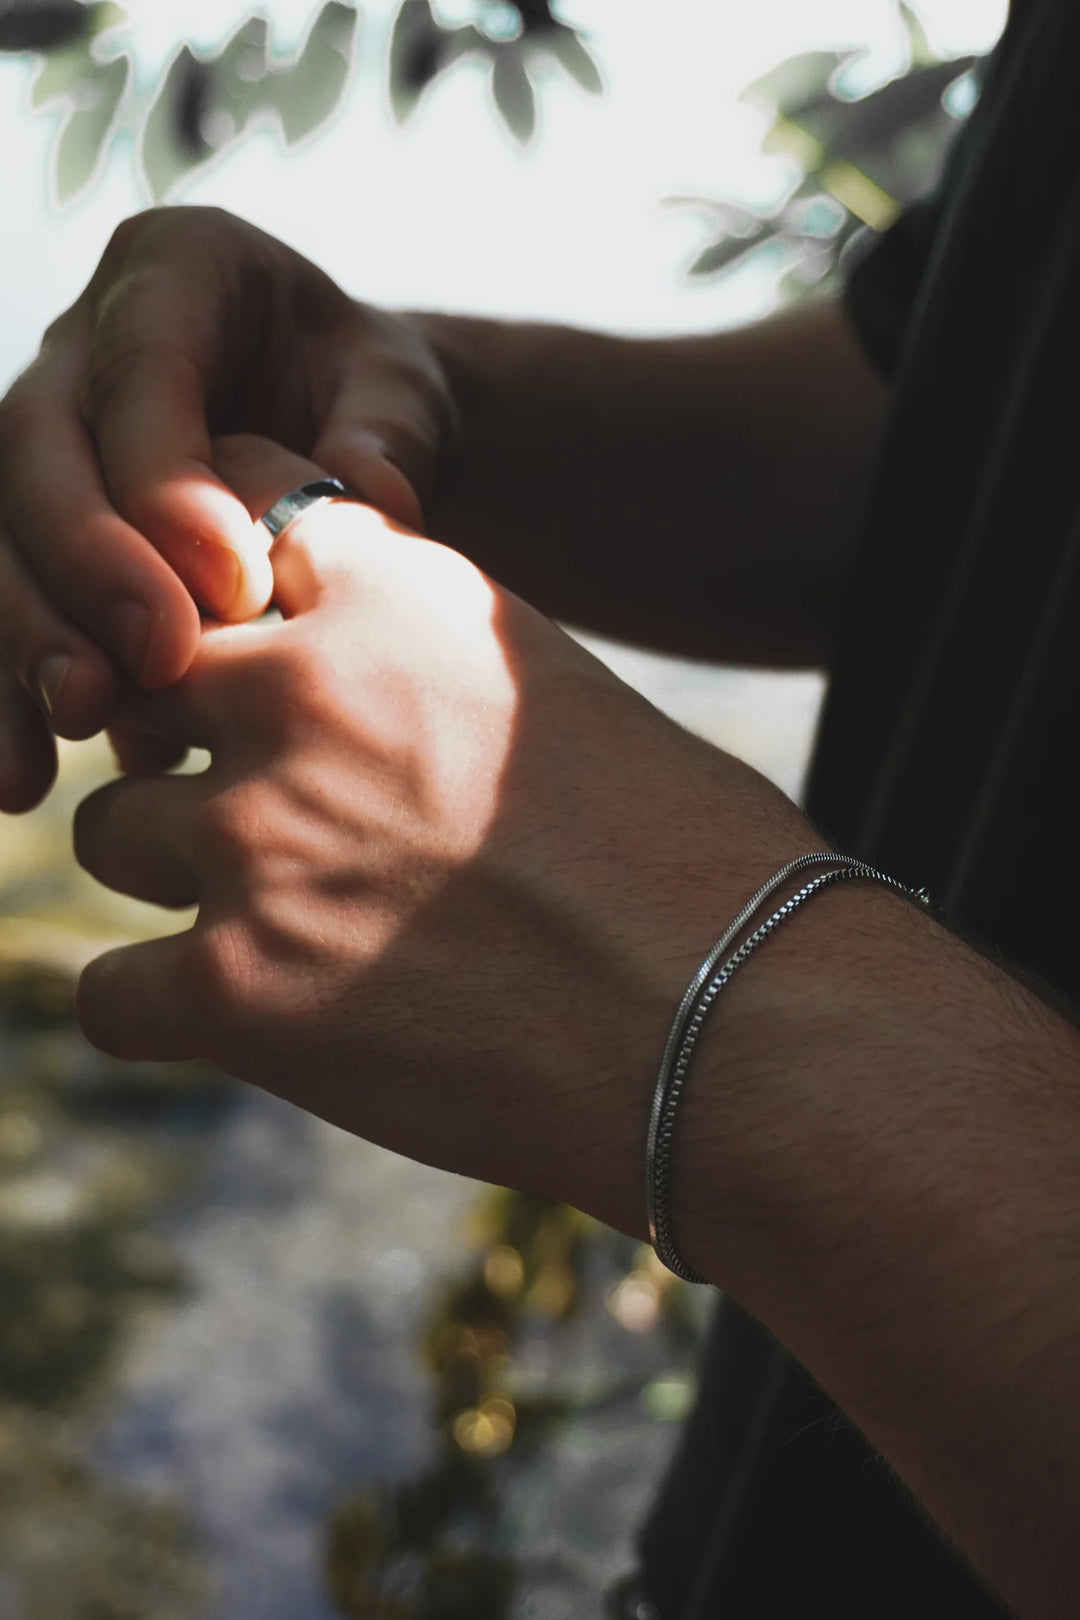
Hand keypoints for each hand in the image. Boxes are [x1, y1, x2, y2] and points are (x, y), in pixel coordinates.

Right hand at [0, 207, 452, 810]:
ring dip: (20, 639)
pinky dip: (3, 692)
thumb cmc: (371, 400)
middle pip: (33, 451)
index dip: (166, 481)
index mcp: (175, 272)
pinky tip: (22, 779)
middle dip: (86, 566)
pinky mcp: (28, 531)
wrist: (341, 427)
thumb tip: (371, 495)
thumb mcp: (400, 393)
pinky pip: (0, 600)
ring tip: (68, 727)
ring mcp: (42, 438)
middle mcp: (81, 347)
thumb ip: (385, 431)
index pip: (139, 372)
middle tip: (155, 665)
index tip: (234, 586)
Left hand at [72, 434, 810, 1230]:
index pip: (228, 513)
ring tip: (285, 934)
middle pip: (147, 682)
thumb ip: (421, 676)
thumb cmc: (695, 868)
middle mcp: (304, 688)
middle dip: (187, 742)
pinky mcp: (236, 988)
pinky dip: (159, 1010)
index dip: (220, 584)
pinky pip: (107, 991)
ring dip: (177, 878)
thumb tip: (337, 714)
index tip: (241, 647)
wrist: (744, 1023)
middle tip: (259, 812)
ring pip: (110, 830)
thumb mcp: (555, 704)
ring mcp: (255, 835)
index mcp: (399, 594)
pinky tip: (246, 1023)